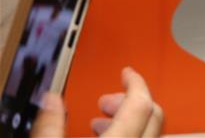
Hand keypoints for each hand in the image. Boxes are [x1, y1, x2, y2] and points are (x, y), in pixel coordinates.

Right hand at [31, 67, 162, 137]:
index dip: (136, 81)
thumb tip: (52, 99)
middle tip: (108, 100)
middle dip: (131, 100)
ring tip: (104, 122)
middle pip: (153, 114)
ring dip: (132, 120)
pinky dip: (133, 134)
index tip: (128, 72)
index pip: (141, 102)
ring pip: (152, 131)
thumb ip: (51, 126)